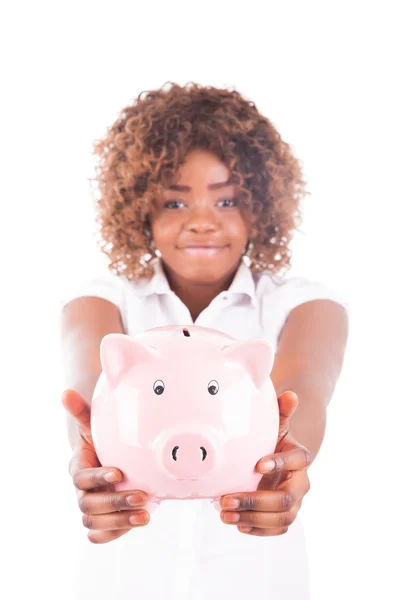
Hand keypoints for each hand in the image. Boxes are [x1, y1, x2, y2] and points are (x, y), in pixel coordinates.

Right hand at [62, 389, 150, 543]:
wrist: (114, 459)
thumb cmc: (102, 440)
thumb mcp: (94, 425)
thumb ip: (82, 412)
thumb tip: (66, 393)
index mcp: (78, 468)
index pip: (82, 478)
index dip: (98, 478)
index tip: (119, 472)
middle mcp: (83, 491)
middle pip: (89, 505)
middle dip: (116, 502)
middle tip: (142, 496)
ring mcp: (92, 508)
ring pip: (95, 523)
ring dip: (120, 521)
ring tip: (146, 515)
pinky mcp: (104, 521)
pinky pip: (100, 535)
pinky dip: (114, 534)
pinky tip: (135, 525)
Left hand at [219, 390, 310, 535]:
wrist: (275, 461)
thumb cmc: (272, 441)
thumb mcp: (275, 426)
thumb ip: (281, 412)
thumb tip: (290, 395)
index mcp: (299, 457)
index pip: (296, 460)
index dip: (279, 463)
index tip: (257, 465)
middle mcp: (301, 483)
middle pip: (286, 498)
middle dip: (255, 501)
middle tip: (226, 499)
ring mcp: (294, 503)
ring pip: (282, 518)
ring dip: (252, 519)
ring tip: (224, 514)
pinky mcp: (284, 517)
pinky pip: (277, 529)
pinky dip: (258, 530)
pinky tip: (237, 524)